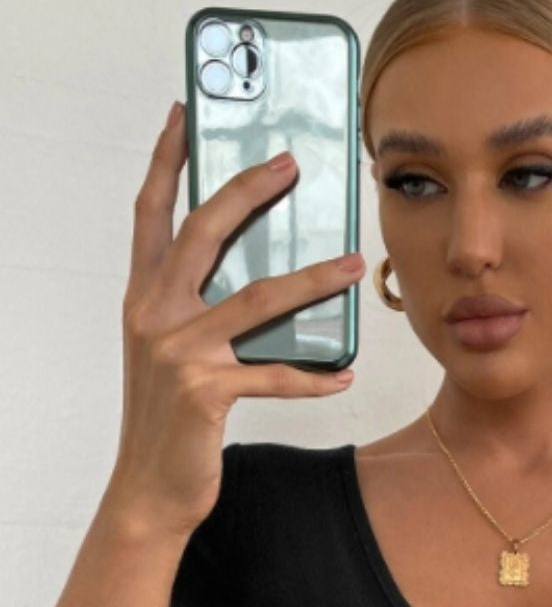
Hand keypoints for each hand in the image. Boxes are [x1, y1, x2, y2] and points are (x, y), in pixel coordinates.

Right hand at [109, 101, 364, 533]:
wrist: (150, 490)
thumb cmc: (171, 423)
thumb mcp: (176, 356)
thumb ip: (203, 314)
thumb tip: (270, 282)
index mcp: (143, 298)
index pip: (152, 214)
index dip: (167, 162)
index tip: (185, 116)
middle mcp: (154, 315)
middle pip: (204, 232)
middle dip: (248, 190)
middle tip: (291, 162)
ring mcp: (178, 353)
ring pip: (257, 300)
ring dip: (312, 281)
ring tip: (353, 265)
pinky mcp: (206, 393)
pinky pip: (275, 376)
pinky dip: (314, 377)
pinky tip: (343, 375)